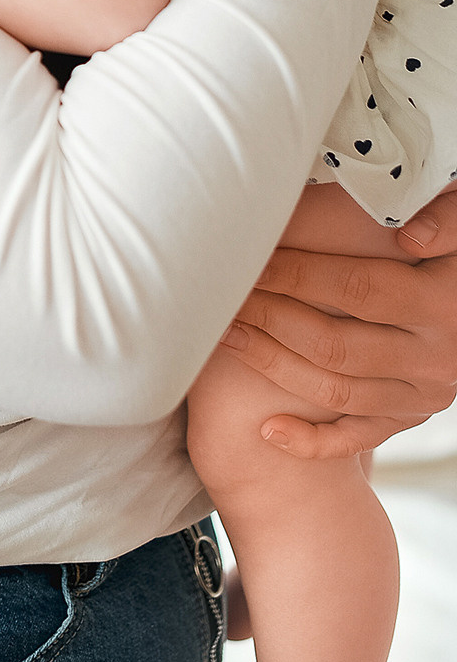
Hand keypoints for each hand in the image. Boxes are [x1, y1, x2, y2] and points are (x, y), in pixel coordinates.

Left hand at [219, 191, 456, 458]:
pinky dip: (313, 440)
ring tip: (227, 336)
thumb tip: (408, 236)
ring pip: (337, 392)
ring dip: (274, 366)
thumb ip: (443, 220)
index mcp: (444, 305)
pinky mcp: (412, 415)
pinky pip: (358, 437)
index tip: (253, 259)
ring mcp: (423, 394)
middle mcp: (435, 358)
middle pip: (337, 346)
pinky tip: (268, 430)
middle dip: (272, 317)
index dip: (299, 274)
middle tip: (227, 295)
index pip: (359, 289)